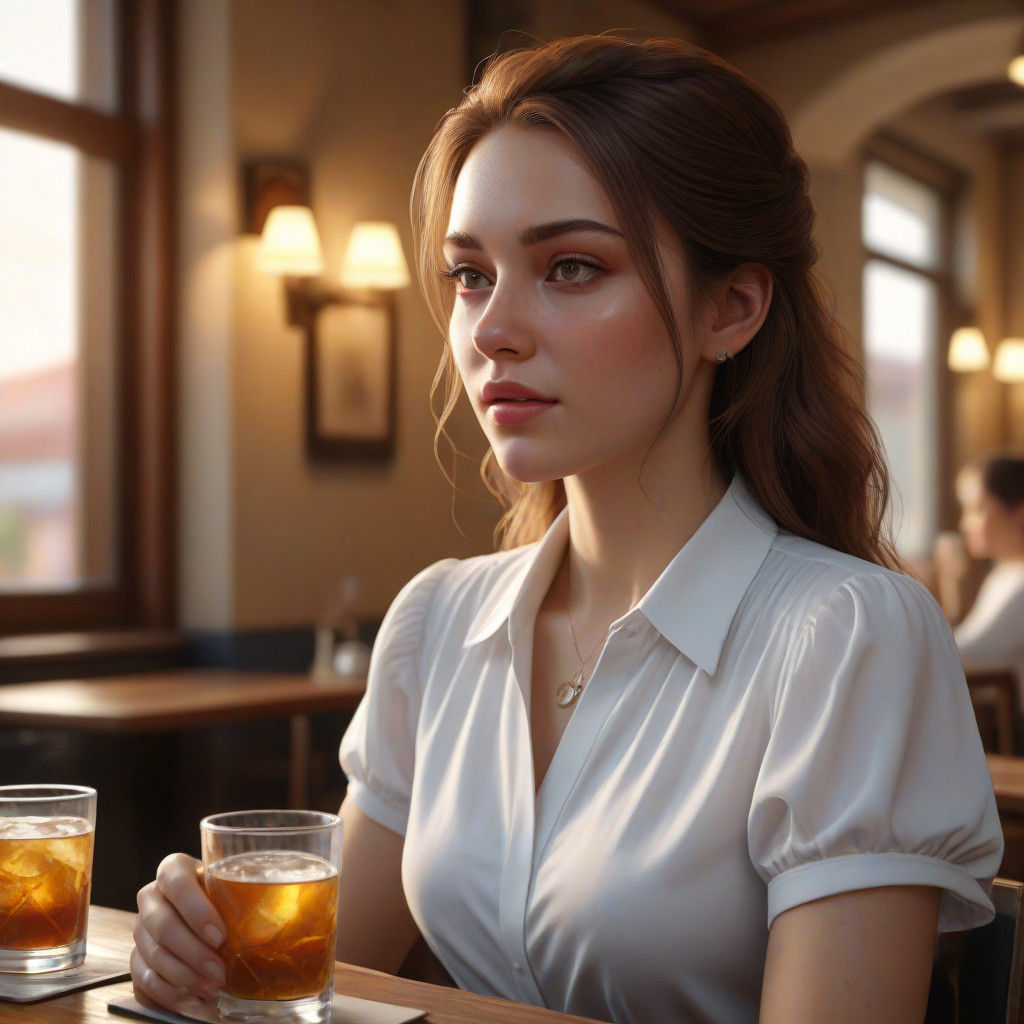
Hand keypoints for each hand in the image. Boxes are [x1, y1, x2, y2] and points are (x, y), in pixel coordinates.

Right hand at [131, 853, 226, 1014]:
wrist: (203, 911)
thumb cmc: (223, 896)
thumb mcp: (231, 886)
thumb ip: (241, 892)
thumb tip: (269, 913)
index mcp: (173, 869)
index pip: (175, 881)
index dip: (196, 910)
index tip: (219, 936)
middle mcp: (151, 895)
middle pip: (162, 924)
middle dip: (193, 952)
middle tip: (219, 971)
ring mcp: (140, 927)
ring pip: (153, 954)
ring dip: (184, 975)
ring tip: (211, 986)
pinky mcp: (136, 956)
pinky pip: (144, 978)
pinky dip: (169, 991)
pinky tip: (192, 996)